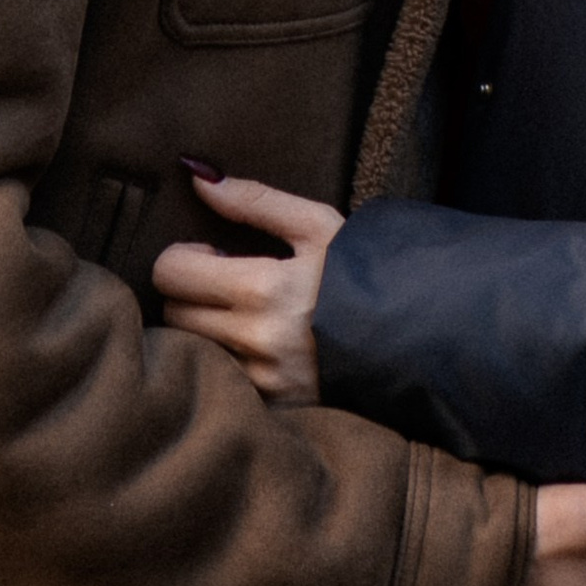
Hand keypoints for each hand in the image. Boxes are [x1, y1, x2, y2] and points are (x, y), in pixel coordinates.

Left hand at [151, 169, 342, 404]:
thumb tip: (197, 176)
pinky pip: (219, 381)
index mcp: (264, 290)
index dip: (185, 256)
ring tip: (242, 314)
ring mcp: (261, 383)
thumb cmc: (363, 274)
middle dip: (189, 293)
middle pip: (172, 314)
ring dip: (203, 328)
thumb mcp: (317, 226)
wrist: (413, 342)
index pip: (171, 273)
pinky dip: (223, 361)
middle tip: (226, 283)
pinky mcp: (269, 409)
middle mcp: (255, 342)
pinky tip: (255, 347)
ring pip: (190, 350)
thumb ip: (254, 200)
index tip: (214, 255)